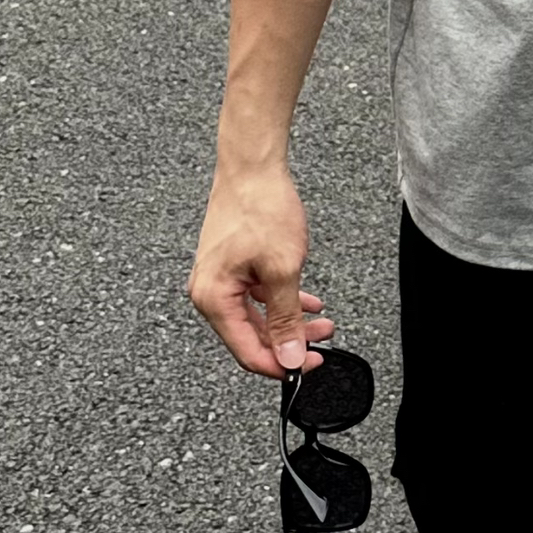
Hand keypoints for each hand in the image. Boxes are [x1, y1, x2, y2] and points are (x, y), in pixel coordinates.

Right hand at [188, 161, 336, 378]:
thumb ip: (285, 319)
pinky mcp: (232, 267)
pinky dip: (282, 302)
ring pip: (258, 317)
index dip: (282, 365)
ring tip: (323, 322)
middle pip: (252, 337)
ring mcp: (220, 279)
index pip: (247, 353)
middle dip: (290, 342)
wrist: (252, 167)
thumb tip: (289, 357)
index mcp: (213, 298)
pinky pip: (257, 297)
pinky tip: (307, 301)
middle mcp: (210, 292)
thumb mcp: (281, 271)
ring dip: (291, 322)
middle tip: (323, 342)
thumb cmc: (260, 208)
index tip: (310, 365)